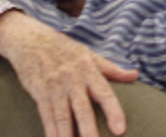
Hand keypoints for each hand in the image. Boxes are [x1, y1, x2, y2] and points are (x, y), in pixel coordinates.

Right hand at [0, 11, 138, 136]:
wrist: (30, 38)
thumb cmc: (64, 48)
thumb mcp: (89, 54)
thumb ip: (112, 69)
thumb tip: (135, 75)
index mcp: (89, 69)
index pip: (104, 93)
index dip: (113, 112)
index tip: (120, 130)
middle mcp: (72, 79)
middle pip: (82, 109)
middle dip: (89, 130)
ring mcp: (54, 86)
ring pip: (62, 116)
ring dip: (68, 136)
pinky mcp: (39, 92)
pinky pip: (46, 116)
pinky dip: (50, 132)